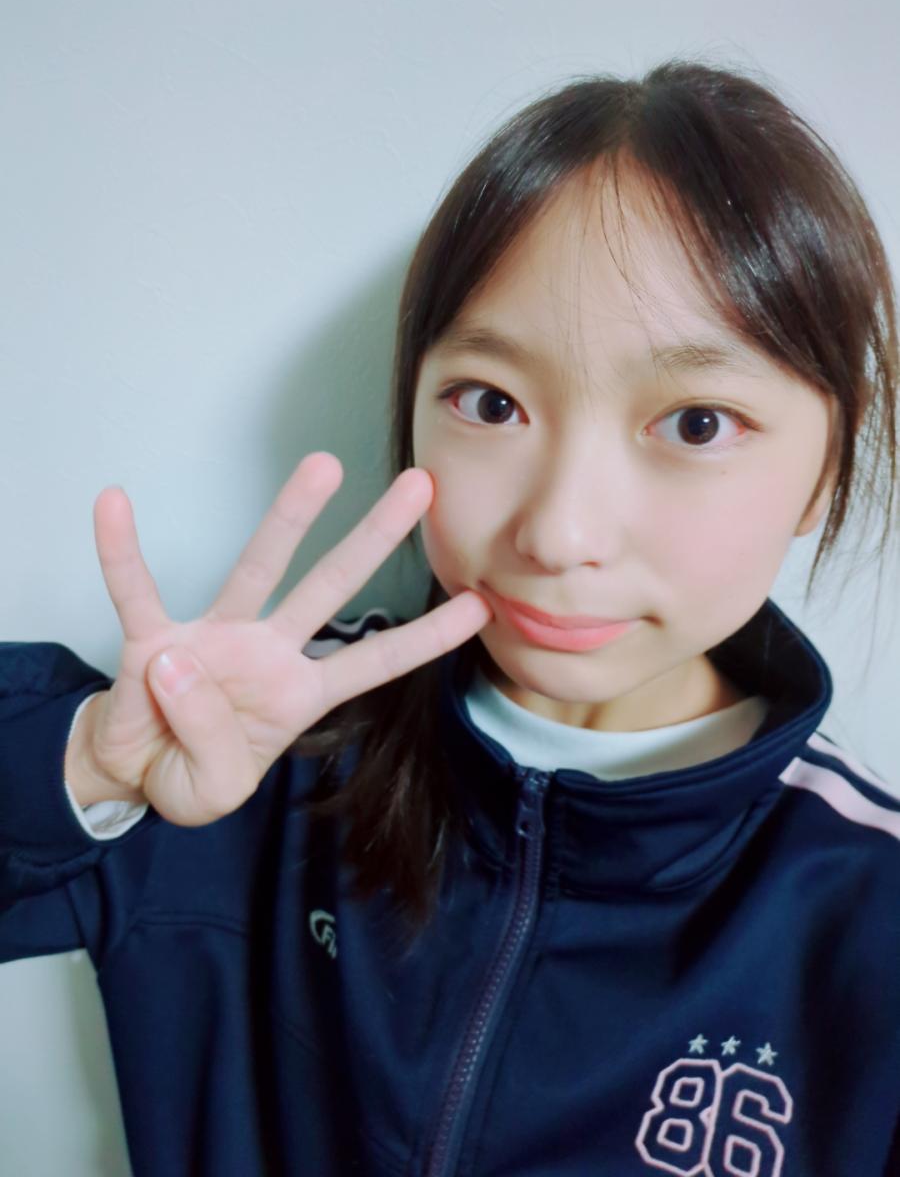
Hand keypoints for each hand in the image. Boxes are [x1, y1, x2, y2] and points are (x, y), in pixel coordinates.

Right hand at [77, 453, 492, 825]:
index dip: (425, 639)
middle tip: (422, 486)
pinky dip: (121, 552)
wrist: (131, 773)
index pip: (374, 663)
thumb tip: (179, 665)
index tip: (479, 606)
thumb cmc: (189, 772)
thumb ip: (211, 740)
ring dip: (289, 518)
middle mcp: (266, 652)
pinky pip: (135, 590)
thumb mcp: (215, 788)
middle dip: (376, 538)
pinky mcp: (151, 639)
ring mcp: (212, 638)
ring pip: (257, 568)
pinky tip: (115, 505)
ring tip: (323, 466)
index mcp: (299, 694)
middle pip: (331, 587)